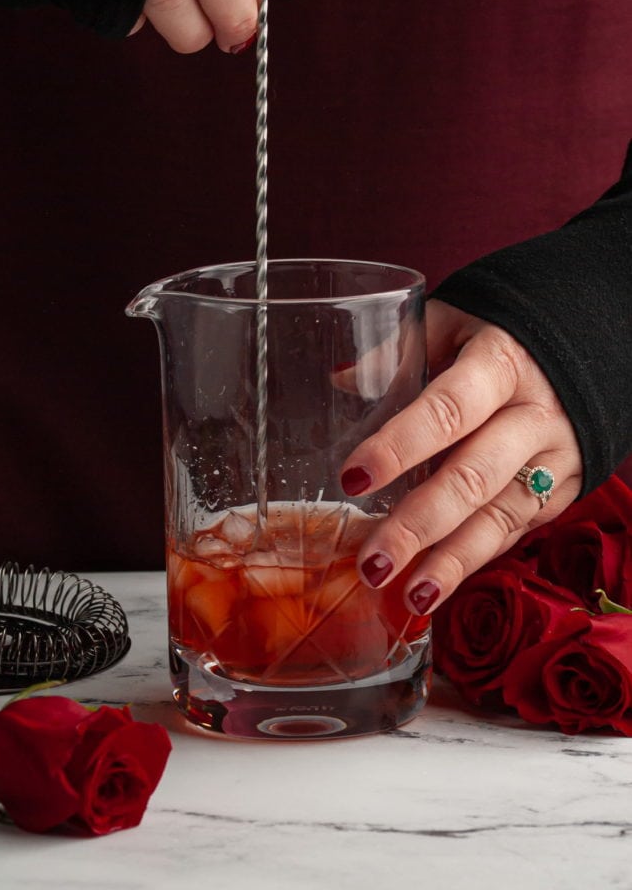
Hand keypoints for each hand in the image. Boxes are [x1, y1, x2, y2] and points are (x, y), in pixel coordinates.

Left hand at [340, 300, 582, 613]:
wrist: (579, 352)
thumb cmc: (496, 338)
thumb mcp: (451, 323)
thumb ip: (399, 353)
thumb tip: (339, 380)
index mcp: (500, 364)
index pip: (448, 410)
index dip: (401, 445)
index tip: (354, 478)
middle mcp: (533, 415)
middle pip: (474, 476)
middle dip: (419, 524)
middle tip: (373, 561)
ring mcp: (553, 459)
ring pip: (499, 517)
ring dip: (449, 561)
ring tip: (406, 595)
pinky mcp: (560, 492)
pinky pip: (513, 532)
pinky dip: (470, 563)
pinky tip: (433, 588)